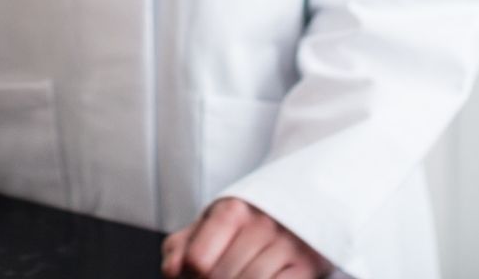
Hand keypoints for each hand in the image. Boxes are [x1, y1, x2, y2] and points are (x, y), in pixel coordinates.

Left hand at [162, 199, 331, 278]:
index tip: (195, 276)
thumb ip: (182, 246)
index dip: (191, 276)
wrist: (297, 207)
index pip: (198, 260)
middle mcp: (260, 224)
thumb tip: (172, 270)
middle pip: (221, 276)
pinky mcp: (306, 266)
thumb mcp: (209, 226)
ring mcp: (286, 245)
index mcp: (230, 210)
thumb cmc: (244, 225)